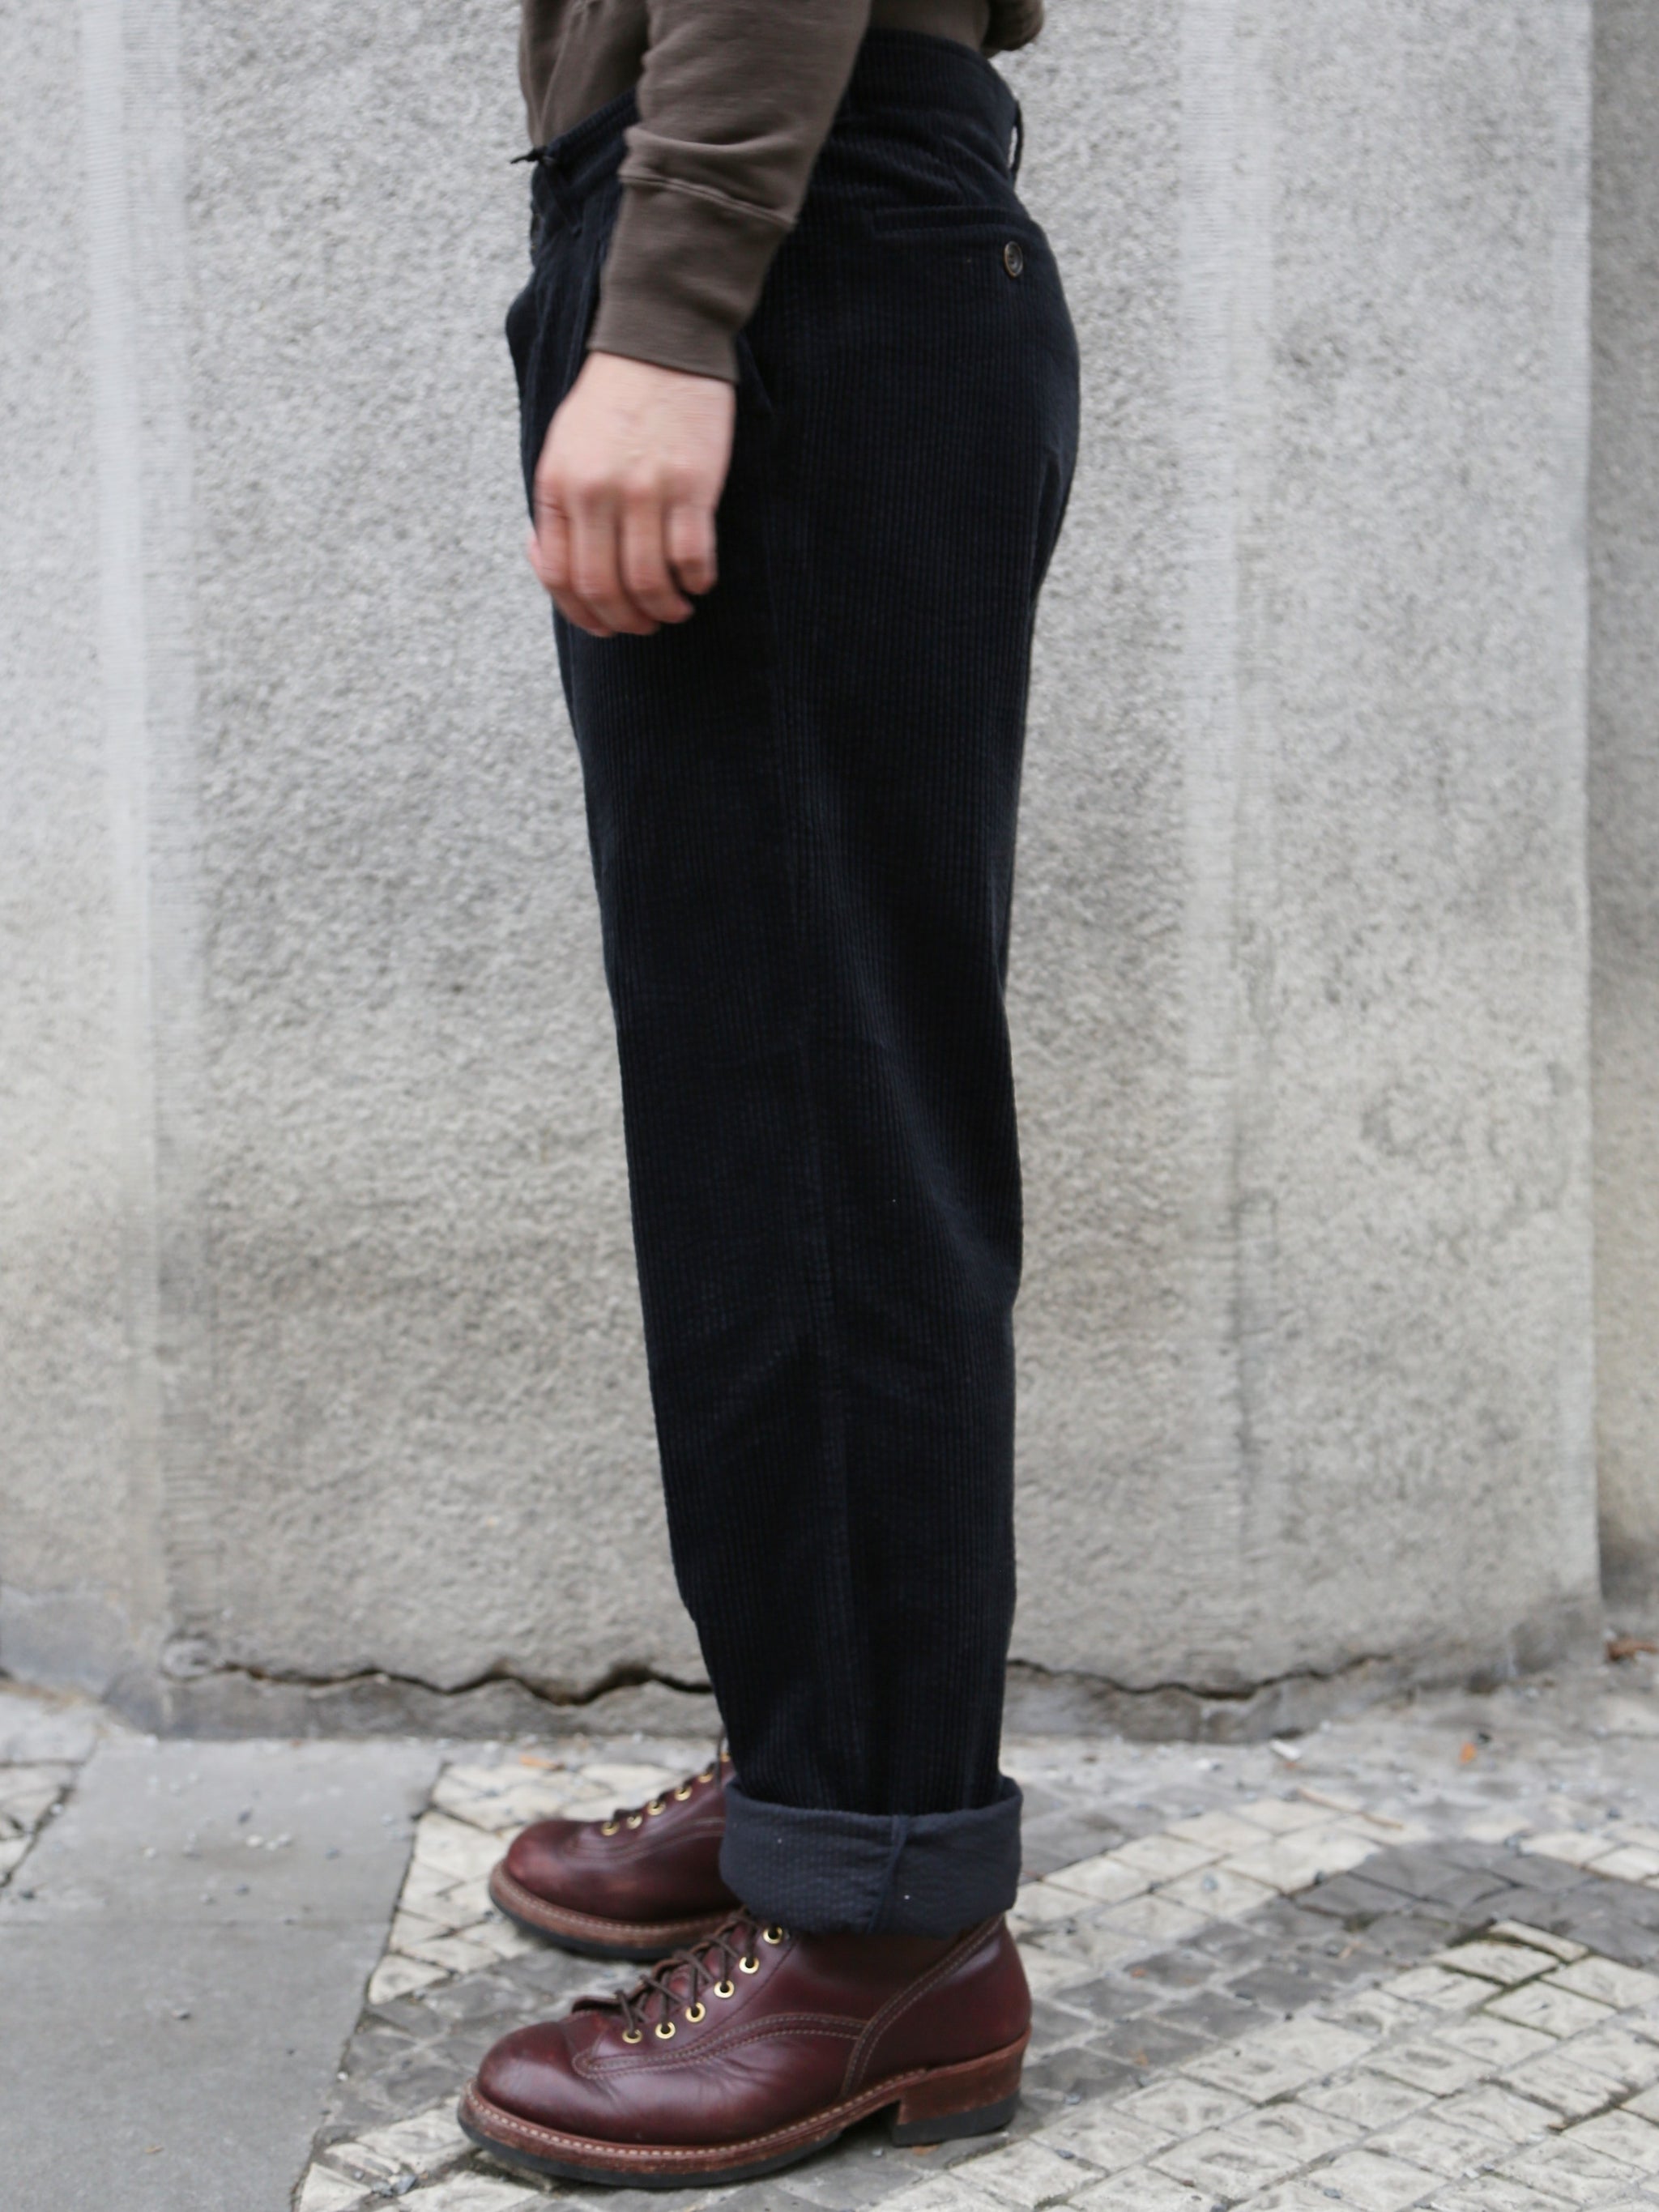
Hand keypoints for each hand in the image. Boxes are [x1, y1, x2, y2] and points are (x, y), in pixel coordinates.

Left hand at [527, 351, 736, 637]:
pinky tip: (699, 580)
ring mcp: (644, 489)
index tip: (605, 624)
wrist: (659, 341)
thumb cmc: (613, 400)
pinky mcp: (691, 484)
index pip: (559, 576)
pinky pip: (690, 557)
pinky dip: (695, 581)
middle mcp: (596, 492)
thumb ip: (558, 505)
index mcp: (559, 485)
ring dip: (664, 609)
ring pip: (648, 583)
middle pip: (603, 588)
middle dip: (625, 622)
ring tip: (676, 608)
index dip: (583, 614)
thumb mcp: (564, 448)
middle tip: (645, 625)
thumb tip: (555, 567)